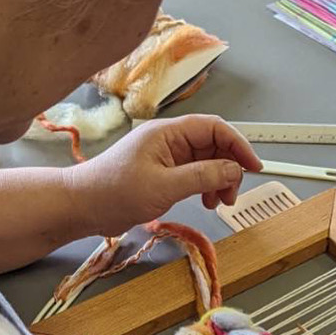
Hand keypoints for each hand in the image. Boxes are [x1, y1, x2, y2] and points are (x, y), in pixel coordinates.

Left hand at [65, 114, 262, 235]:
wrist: (82, 206)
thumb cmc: (115, 192)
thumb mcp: (164, 186)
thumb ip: (202, 176)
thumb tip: (234, 169)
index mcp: (168, 133)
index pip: (214, 128)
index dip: (238, 145)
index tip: (253, 167)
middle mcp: (170, 140)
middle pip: (214, 145)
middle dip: (229, 169)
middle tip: (230, 197)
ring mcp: (167, 157)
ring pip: (207, 162)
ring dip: (219, 181)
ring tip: (218, 203)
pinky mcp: (164, 173)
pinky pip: (195, 174)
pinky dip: (206, 187)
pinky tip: (205, 202)